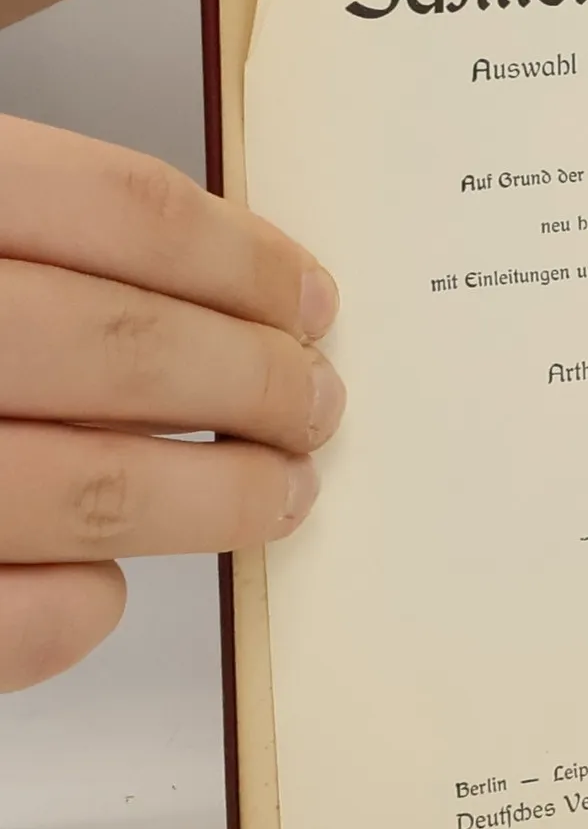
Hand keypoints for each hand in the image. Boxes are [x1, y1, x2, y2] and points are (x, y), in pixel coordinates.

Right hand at [0, 117, 342, 691]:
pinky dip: (79, 608)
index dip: (242, 259)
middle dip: (257, 386)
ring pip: (93, 493)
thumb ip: (14, 221)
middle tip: (317, 403)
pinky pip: (8, 619)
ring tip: (281, 491)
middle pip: (126, 351)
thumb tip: (202, 272)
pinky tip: (107, 586)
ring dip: (219, 500)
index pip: (115, 209)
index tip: (310, 299)